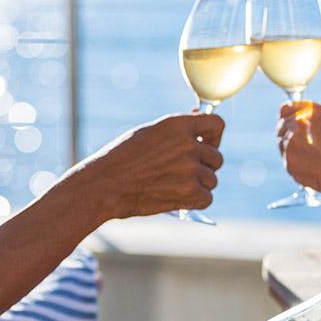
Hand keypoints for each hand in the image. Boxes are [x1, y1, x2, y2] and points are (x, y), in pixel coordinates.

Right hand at [68, 113, 224, 219]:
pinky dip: (196, 202)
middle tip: (183, 173)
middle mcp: (187, 145)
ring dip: (199, 185)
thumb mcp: (149, 133)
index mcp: (177, 125)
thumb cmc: (121, 159)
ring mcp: (190, 169)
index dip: (215, 137)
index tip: (205, 145)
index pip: (217, 124)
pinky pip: (207, 198)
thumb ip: (177, 129)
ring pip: (212, 180)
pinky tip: (179, 199)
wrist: (104, 186)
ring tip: (174, 186)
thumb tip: (199, 118)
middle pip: (217, 157)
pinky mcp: (188, 192)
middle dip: (204, 166)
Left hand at [276, 102, 320, 199]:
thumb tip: (295, 117)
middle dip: (289, 132)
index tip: (294, 123)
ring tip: (314, 156)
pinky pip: (287, 160)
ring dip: (293, 148)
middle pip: (282, 126)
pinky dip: (296, 163)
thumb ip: (313, 116)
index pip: (286, 109)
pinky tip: (313, 166)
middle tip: (304, 143)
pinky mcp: (288, 163)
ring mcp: (290, 145)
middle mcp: (297, 125)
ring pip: (283, 144)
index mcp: (310, 111)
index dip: (290, 117)